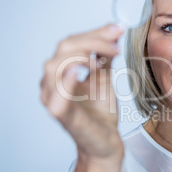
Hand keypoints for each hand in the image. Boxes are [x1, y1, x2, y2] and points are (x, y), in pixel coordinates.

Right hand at [40, 24, 123, 161]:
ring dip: (81, 55)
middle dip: (92, 41)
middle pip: (64, 49)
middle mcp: (53, 83)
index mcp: (62, 72)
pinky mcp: (62, 116)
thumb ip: (104, 56)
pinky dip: (66, 81)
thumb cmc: (101, 113)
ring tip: (103, 58)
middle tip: (115, 44)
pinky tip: (79, 71)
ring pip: (55, 66)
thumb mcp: (103, 77)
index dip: (94, 33)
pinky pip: (56, 97)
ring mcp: (54, 99)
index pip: (71, 43)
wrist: (107, 141)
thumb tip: (114, 31)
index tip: (117, 29)